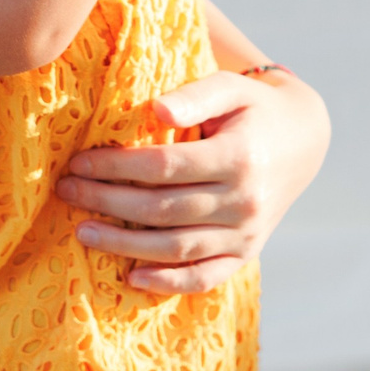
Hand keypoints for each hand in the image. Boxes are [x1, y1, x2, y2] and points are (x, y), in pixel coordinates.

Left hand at [57, 68, 330, 294]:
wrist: (303, 142)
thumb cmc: (253, 108)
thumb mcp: (230, 87)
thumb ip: (194, 95)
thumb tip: (155, 111)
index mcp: (238, 157)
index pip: (164, 167)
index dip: (117, 166)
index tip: (79, 161)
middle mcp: (244, 201)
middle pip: (162, 209)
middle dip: (107, 202)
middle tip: (66, 192)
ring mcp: (246, 234)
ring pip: (177, 247)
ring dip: (125, 245)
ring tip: (82, 232)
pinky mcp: (246, 254)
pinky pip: (205, 277)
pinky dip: (168, 283)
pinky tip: (131, 277)